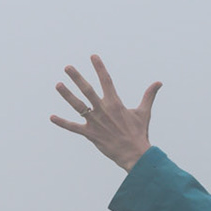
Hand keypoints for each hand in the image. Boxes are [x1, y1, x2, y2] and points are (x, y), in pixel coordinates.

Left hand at [50, 54, 158, 170]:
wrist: (134, 153)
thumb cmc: (139, 133)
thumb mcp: (144, 112)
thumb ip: (149, 95)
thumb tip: (159, 82)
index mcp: (115, 103)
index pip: (106, 80)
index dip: (99, 67)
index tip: (93, 56)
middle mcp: (103, 110)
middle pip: (87, 90)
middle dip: (77, 78)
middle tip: (68, 67)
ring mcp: (95, 122)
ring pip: (78, 105)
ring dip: (67, 95)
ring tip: (58, 85)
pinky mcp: (90, 134)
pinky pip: (73, 127)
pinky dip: (63, 123)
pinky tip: (52, 117)